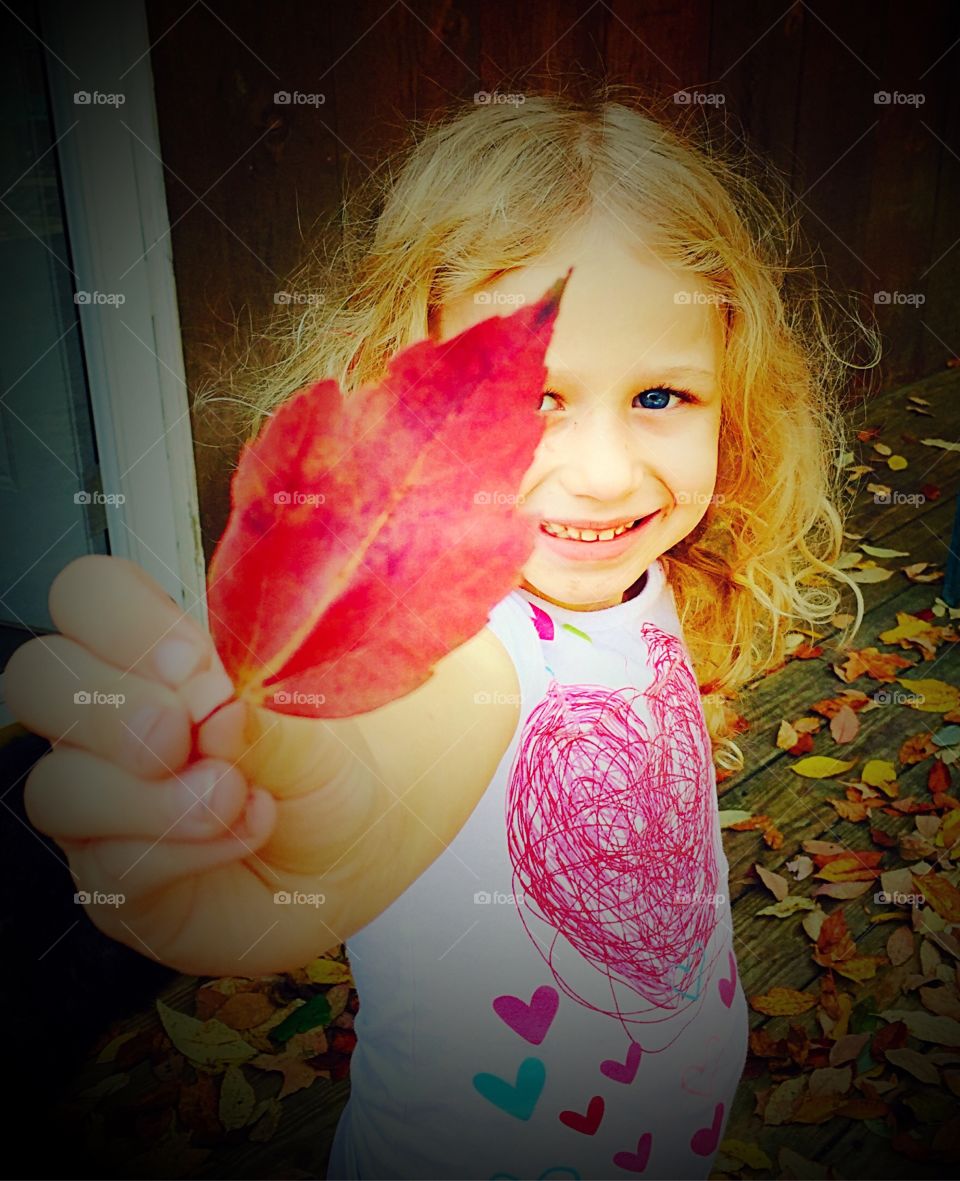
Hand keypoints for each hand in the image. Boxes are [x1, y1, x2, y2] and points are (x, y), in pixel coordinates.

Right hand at [4, 555, 382, 976]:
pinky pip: (108, 863)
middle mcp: (112, 718)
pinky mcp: (112, 874)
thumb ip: (269, 717)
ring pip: (57, 785)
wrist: (348, 861)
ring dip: (153, 797)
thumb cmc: (324, 775)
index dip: (124, 621)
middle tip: (186, 735)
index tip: (195, 666)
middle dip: (110, 708)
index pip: (89, 596)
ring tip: (232, 797)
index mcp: (159, 655)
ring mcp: (101, 798)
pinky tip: (237, 836)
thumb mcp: (319, 732)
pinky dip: (181, 849)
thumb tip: (217, 714)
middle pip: (36, 677)